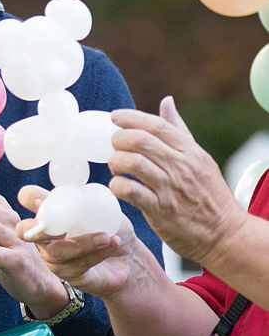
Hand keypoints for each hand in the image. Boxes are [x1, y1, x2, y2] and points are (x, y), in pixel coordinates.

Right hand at [17, 185, 139, 298]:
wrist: (129, 257)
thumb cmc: (111, 227)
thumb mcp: (102, 206)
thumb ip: (86, 197)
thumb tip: (74, 189)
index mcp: (50, 210)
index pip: (29, 197)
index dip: (30, 197)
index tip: (44, 200)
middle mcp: (45, 234)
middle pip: (25, 231)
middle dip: (40, 229)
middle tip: (62, 229)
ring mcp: (53, 256)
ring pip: (56, 252)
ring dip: (83, 243)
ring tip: (107, 237)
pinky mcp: (68, 274)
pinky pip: (76, 265)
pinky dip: (96, 253)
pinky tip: (112, 243)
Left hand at [108, 96, 246, 265]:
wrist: (224, 233)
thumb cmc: (208, 194)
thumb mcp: (199, 158)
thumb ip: (179, 131)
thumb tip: (166, 102)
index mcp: (190, 152)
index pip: (157, 126)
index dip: (131, 117)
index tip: (115, 116)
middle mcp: (180, 166)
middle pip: (141, 141)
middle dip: (119, 139)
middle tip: (113, 145)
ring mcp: (170, 188)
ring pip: (133, 163)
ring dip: (116, 161)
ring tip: (115, 166)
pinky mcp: (160, 210)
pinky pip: (131, 191)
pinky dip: (117, 186)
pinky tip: (117, 186)